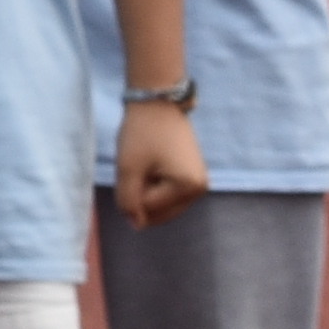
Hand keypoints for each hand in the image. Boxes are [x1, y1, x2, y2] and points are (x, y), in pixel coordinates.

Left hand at [109, 96, 206, 227]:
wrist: (158, 103)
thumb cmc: (142, 132)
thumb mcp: (128, 167)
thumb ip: (128, 200)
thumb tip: (136, 225)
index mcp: (188, 187)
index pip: (150, 209)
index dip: (131, 192)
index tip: (132, 167)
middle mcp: (200, 190)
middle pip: (161, 212)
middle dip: (142, 196)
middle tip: (138, 168)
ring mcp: (200, 184)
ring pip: (165, 206)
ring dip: (148, 192)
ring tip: (146, 166)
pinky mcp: (195, 177)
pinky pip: (171, 195)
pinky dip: (156, 187)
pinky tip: (153, 167)